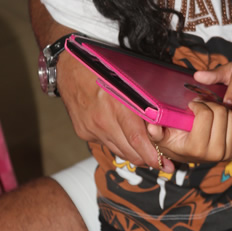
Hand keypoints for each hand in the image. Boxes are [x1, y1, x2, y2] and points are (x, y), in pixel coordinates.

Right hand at [57, 51, 174, 171]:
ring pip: (118, 150)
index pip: (136, 138)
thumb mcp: (126, 80)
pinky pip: (105, 143)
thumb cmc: (101, 68)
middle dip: (146, 159)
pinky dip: (117, 142)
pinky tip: (123, 136)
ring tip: (146, 153)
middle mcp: (102, 120)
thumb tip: (161, 120)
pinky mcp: (83, 132)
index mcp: (116, 104)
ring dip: (132, 153)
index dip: (151, 154)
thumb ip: (142, 102)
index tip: (162, 163)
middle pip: (128, 150)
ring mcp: (90, 128)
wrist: (68, 67)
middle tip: (162, 163)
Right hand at [155, 99, 231, 163]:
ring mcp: (228, 153)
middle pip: (222, 114)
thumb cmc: (174, 140)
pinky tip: (222, 119)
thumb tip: (152, 127)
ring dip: (222, 110)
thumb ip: (156, 132)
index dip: (199, 105)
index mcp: (197, 148)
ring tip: (211, 113)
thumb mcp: (161, 136)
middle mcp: (215, 153)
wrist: (188, 153)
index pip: (206, 115)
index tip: (192, 106)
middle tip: (203, 107)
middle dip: (211, 105)